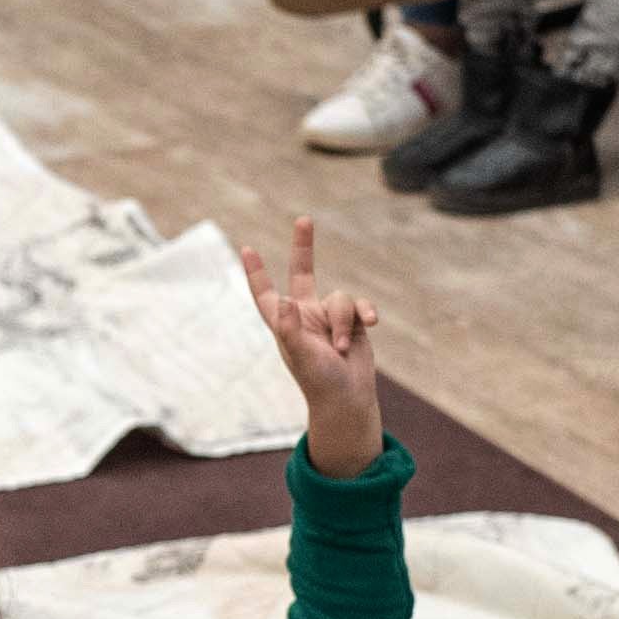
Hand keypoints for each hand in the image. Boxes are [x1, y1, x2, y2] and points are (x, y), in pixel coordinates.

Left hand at [242, 213, 384, 473]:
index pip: (267, 294)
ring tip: (341, 348)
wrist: (348, 398)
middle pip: (303, 272)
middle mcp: (305, 315)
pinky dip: (364, 313)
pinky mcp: (353, 322)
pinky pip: (359, 305)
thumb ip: (290, 330)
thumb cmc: (319, 381)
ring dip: (343, 322)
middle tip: (304, 220)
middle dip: (304, 246)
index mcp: (285, 324)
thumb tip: (284, 301)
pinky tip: (371, 325)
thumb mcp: (301, 356)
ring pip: (339, 298)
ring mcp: (329, 317)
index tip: (247, 249)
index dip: (257, 273)